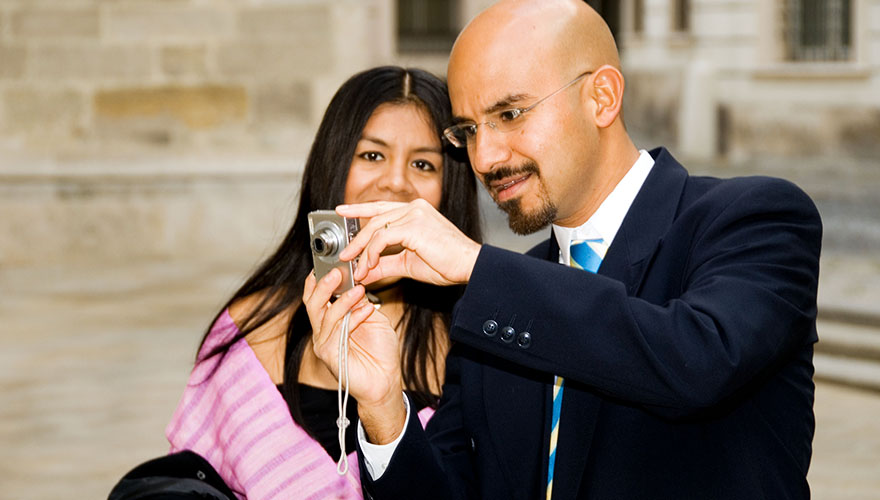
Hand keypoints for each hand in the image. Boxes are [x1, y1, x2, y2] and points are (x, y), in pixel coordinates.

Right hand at [303, 269, 406, 441]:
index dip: (320, 278)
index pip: (317, 295)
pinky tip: (365, 307)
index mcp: (331, 320)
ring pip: (323, 314)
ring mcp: (324, 343)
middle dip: (323, 284)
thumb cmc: (380, 351)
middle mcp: (324, 330)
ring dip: (341, 298)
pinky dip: (351, 316)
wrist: (385, 381)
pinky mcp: (329, 354)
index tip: (332, 261)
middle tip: (337, 270)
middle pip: (313, 302)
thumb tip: (356, 282)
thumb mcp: (373, 318)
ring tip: (357, 288)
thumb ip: (361, 302)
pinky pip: (336, 330)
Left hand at [337, 199, 481, 286]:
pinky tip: (370, 266)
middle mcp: (414, 207)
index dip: (359, 209)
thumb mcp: (407, 264)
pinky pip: (382, 238)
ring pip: (375, 229)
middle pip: (374, 218)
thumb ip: (385, 264)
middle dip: (356, 238)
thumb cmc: (446, 264)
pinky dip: (372, 253)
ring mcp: (414, 214)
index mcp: (415, 210)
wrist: (469, 266)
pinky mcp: (413, 226)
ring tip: (356, 269)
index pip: (381, 207)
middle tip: (344, 255)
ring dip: (362, 251)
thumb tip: (364, 271)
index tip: (342, 211)